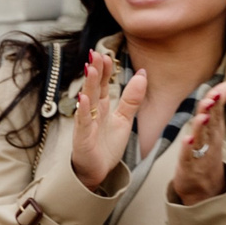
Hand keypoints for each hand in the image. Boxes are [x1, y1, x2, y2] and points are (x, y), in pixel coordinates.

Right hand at [70, 47, 146, 191]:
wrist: (97, 170)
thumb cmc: (106, 145)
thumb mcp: (125, 119)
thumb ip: (132, 98)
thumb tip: (142, 74)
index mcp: (102, 106)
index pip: (104, 84)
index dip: (105, 70)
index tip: (106, 54)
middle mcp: (92, 112)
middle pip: (95, 88)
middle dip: (95, 71)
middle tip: (95, 54)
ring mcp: (86, 123)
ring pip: (88, 101)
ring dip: (89, 84)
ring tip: (91, 68)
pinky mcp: (83, 137)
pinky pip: (83, 122)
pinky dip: (83, 110)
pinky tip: (83, 98)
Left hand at [167, 80, 225, 205]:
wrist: (205, 190)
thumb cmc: (206, 154)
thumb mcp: (212, 130)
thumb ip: (214, 109)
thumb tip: (225, 86)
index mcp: (214, 131)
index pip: (218, 110)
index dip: (222, 96)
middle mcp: (210, 141)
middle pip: (212, 123)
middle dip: (212, 108)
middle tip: (214, 95)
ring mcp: (201, 154)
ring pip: (202, 138)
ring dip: (202, 126)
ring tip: (203, 115)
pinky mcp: (189, 167)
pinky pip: (188, 157)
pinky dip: (188, 148)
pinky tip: (187, 139)